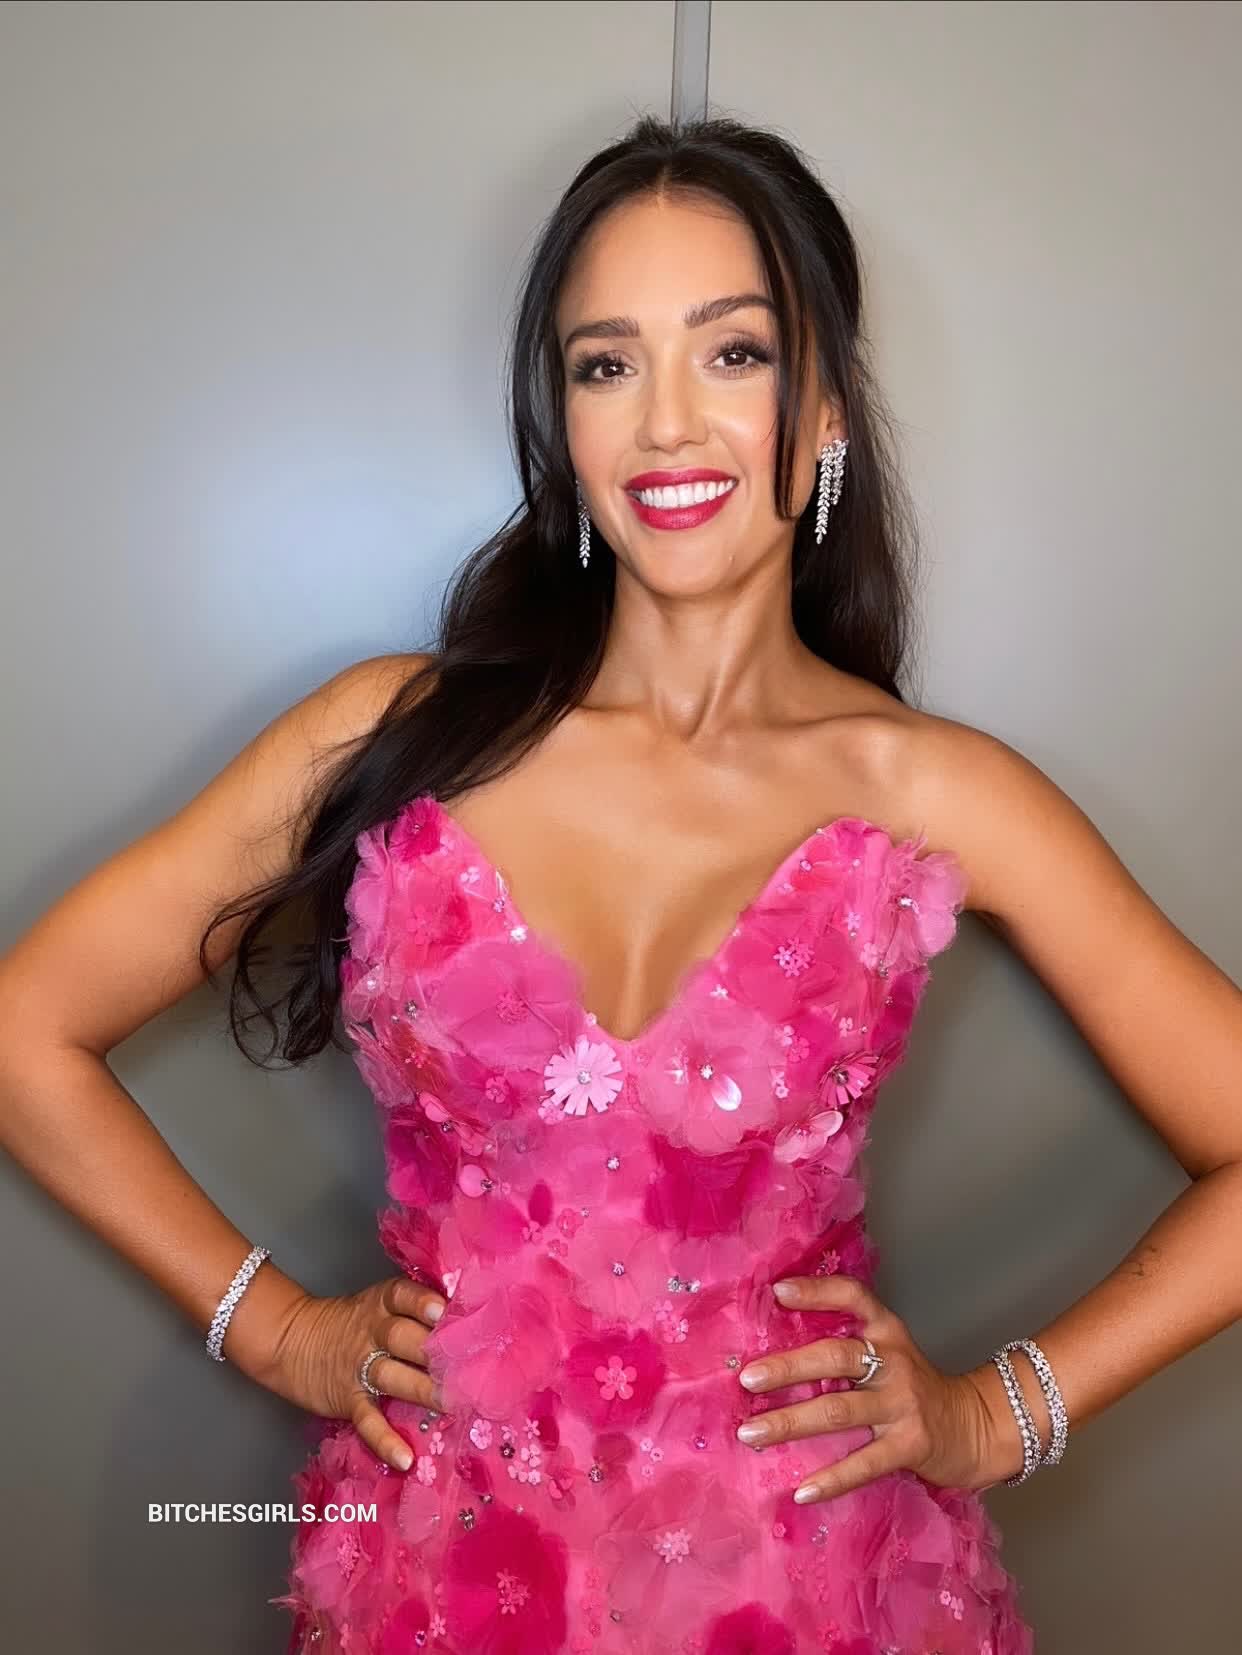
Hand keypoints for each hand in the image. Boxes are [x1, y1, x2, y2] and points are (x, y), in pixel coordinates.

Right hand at [259, 1277, 451, 1472]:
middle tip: (468, 1364)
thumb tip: (467, 1324)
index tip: (445, 1311)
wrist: (292, 1339)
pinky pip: (367, 1419)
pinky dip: (385, 1440)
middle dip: (435, 1350)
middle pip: (403, 1337)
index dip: (423, 1303)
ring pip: (393, 1375)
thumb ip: (414, 1312)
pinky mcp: (347, 1399)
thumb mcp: (377, 1305)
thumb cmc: (351, 1323)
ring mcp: (359, 1366)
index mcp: (383, 1303)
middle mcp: (372, 1331)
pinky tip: (405, 1458)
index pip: (403, 1296)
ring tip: (453, 1403)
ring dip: (423, 1389)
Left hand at [734, 1274, 1000, 1503]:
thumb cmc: (912, 1388)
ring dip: (790, 1422)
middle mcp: (893, 1361)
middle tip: (746, 1379)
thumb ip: (845, 1346)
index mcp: (885, 1332)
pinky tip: (801, 1491)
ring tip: (751, 1433)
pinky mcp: (910, 1445)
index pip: (853, 1297)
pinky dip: (831, 1479)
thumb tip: (773, 1353)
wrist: (973, 1426)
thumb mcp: (887, 1354)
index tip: (777, 1292)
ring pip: (838, 1410)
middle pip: (836, 1356)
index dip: (817, 1291)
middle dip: (788, 1367)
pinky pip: (864, 1463)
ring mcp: (902, 1404)